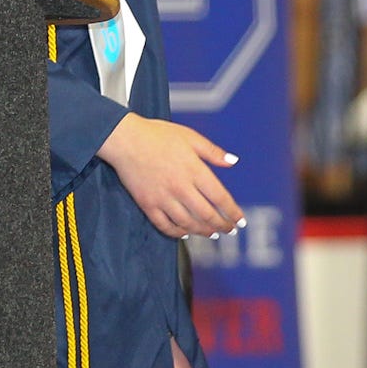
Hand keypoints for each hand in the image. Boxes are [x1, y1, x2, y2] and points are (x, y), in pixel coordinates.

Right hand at [95, 113, 242, 238]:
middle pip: (207, 215)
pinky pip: (165, 225)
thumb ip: (213, 152)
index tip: (240, 221)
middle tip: (229, 230)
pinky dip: (177, 232)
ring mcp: (163, 198)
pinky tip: (185, 232)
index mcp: (194, 170)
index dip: (232, 212)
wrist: (125, 140)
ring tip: (212, 233)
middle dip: (222, 225)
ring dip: (203, 231)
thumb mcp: (190, 137)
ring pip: (188, 223)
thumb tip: (233, 161)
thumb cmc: (157, 135)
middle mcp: (181, 187)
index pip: (220, 198)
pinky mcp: (147, 204)